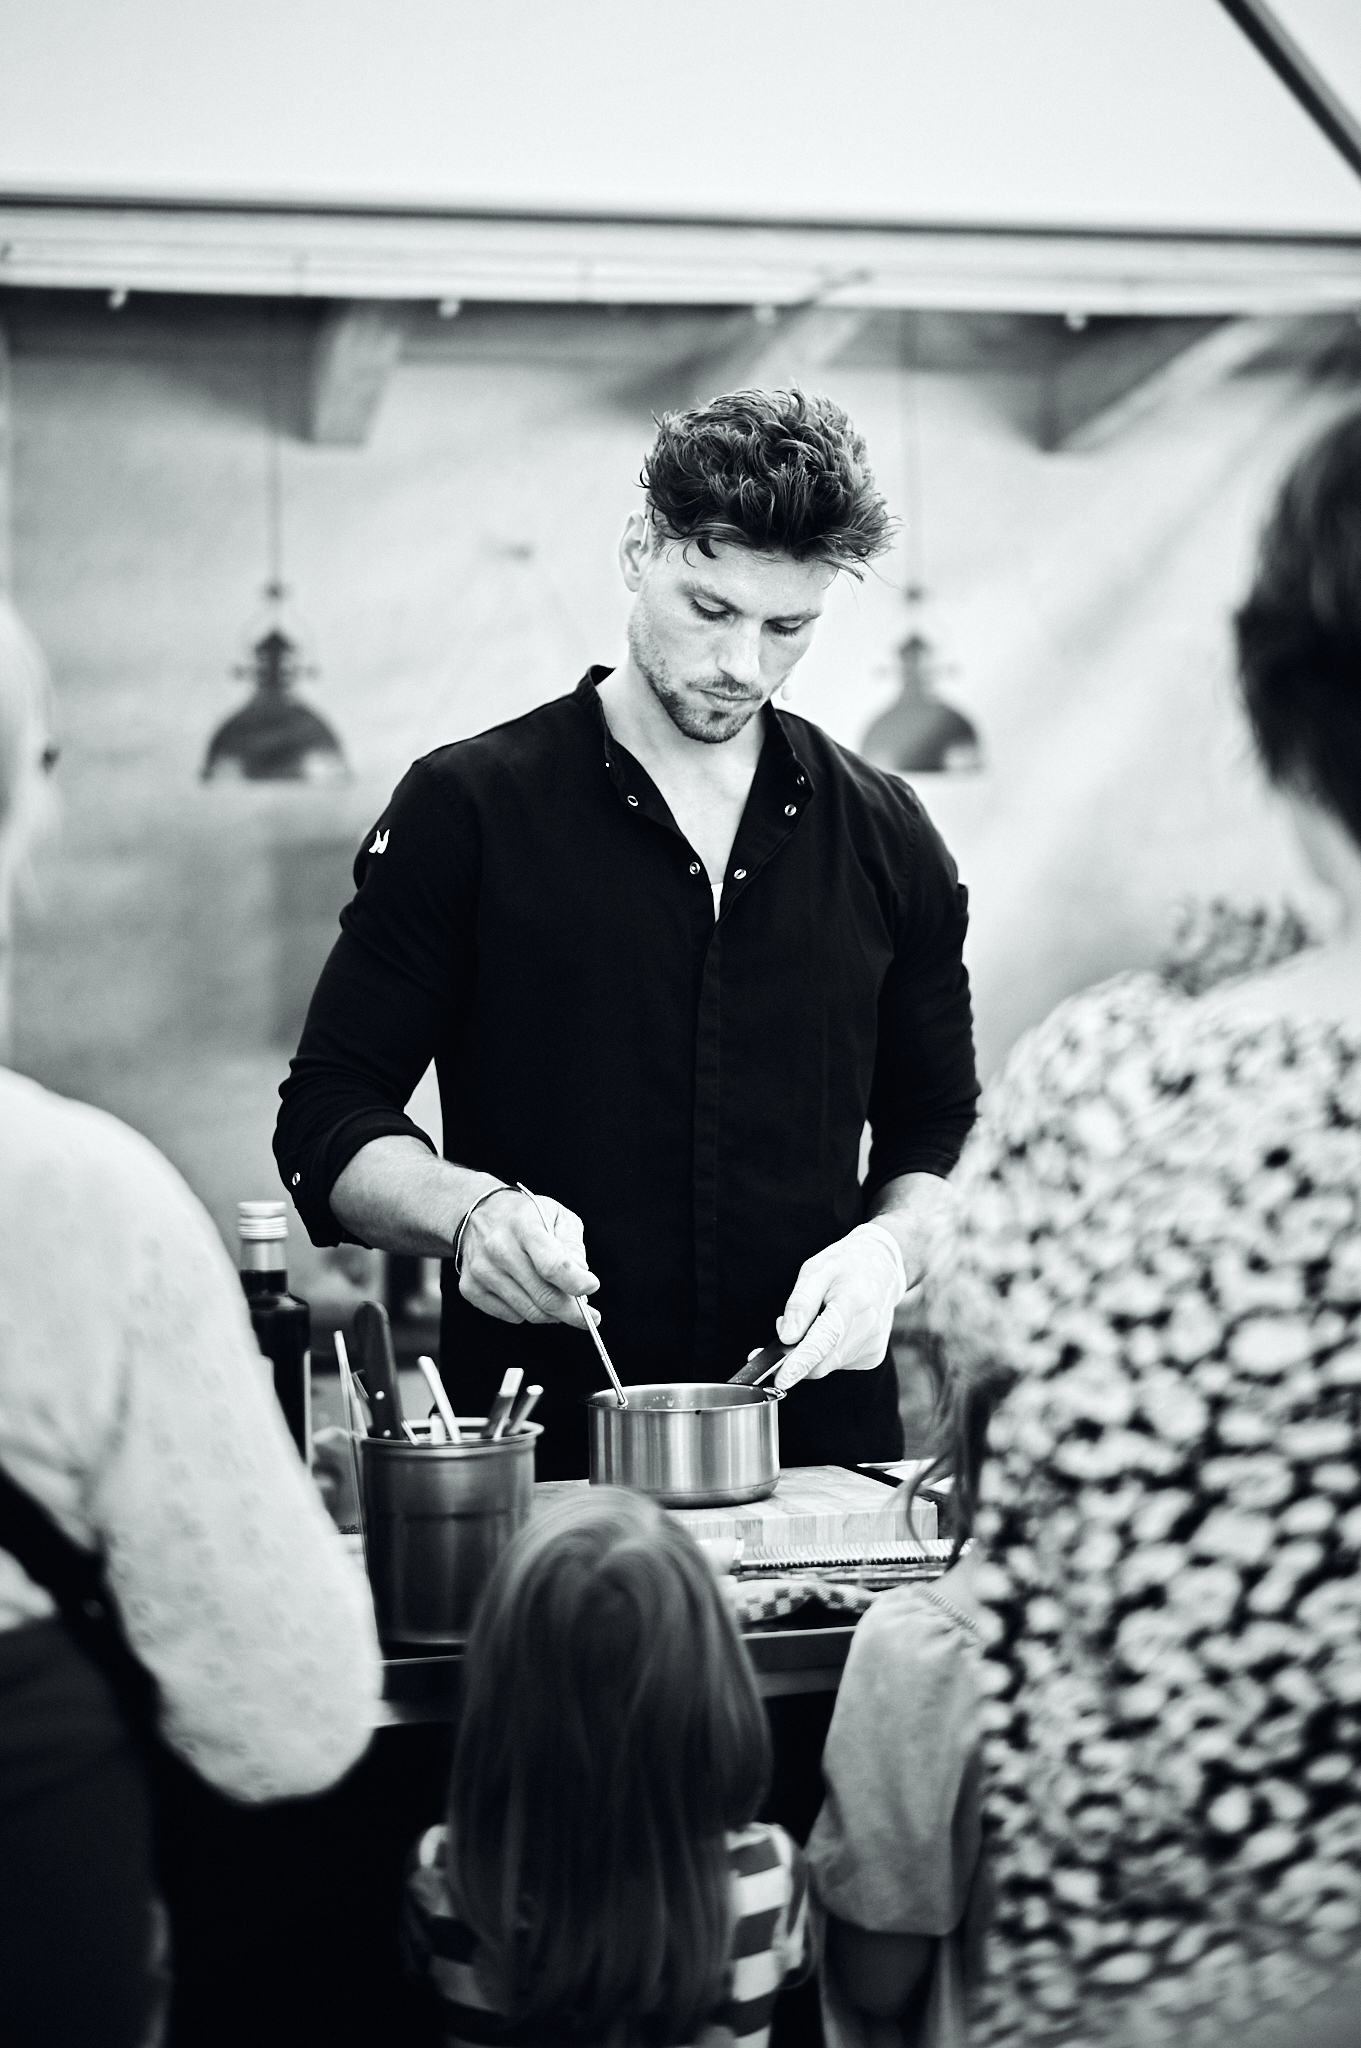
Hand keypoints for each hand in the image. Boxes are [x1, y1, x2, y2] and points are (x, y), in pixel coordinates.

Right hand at [458, 1188, 598, 1327]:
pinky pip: (511, 1316)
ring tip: (562, 1303)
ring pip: (530, 1312)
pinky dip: (529, 1313)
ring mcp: (482, 1271)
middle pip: (544, 1296)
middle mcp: (499, 1249)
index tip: (592, 1286)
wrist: (477, 1213)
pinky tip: (532, 1296)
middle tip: (589, 1316)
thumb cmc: (523, 1215)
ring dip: (553, 1315)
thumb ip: (572, 1245)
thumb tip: (581, 1276)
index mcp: (523, 1226)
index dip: (577, 1283)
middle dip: (573, 1312)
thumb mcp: (557, 1215)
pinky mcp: (471, 1289)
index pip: (553, 1265)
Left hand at [772, 1223, 907, 1393]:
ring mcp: (872, 1347)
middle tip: (788, 1327)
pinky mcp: (872, 1358)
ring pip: (825, 1365)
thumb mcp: (817, 1269)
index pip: (824, 1340)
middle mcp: (867, 1330)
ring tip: (818, 1319)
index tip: (783, 1379)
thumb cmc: (847, 1266)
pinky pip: (836, 1364)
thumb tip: (787, 1337)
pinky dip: (826, 1352)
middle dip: (796, 1354)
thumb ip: (801, 1303)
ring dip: (811, 1350)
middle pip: (820, 1361)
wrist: (884, 1269)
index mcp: (852, 1303)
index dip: (800, 1362)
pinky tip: (832, 1329)